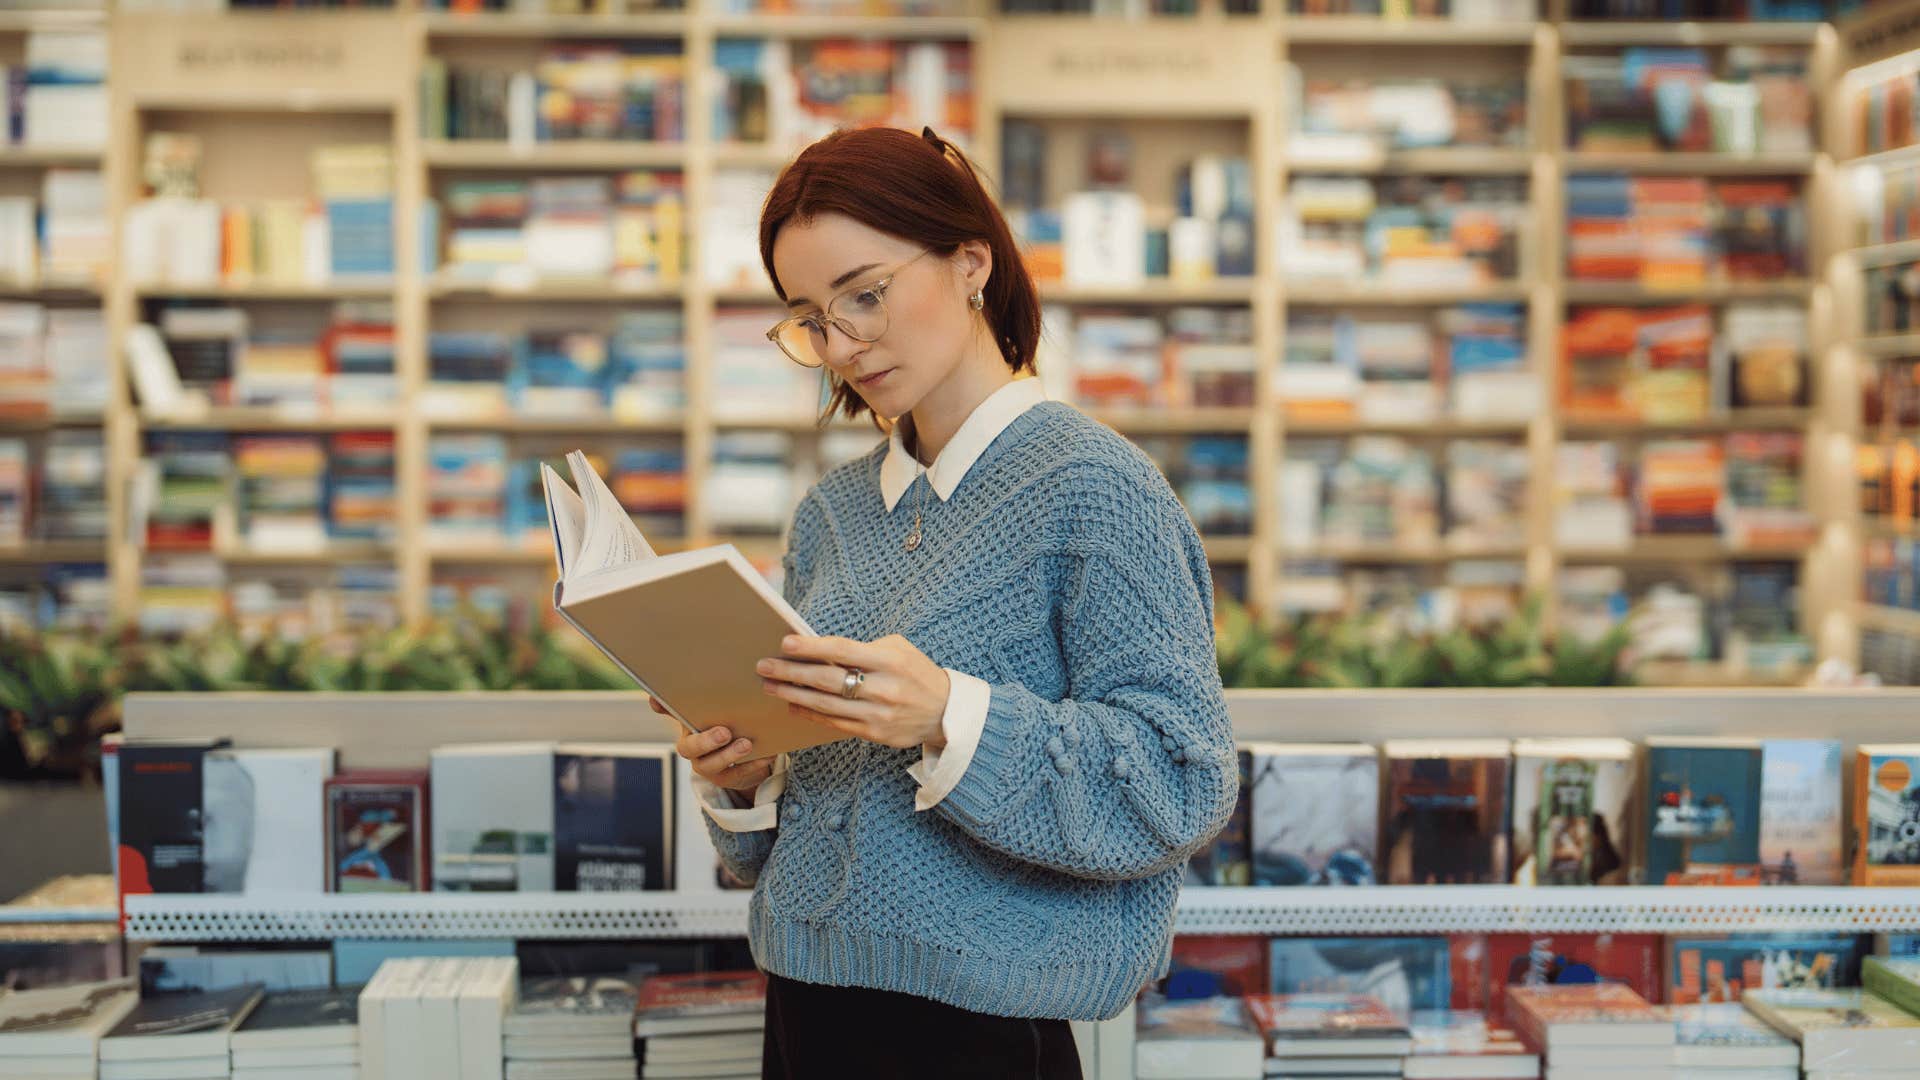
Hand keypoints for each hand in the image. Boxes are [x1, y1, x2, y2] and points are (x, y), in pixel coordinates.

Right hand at [658, 697, 773, 796]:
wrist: (743, 759)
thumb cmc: (729, 726)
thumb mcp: (721, 710)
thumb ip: (712, 694)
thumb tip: (703, 664)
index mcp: (688, 725)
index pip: (669, 712)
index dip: (662, 706)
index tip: (657, 700)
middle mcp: (692, 747)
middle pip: (689, 748)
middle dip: (706, 740)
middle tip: (725, 732)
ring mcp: (706, 765)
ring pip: (711, 765)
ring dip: (729, 754)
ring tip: (746, 744)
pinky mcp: (725, 778)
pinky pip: (735, 775)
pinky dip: (751, 766)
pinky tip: (765, 755)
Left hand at [756, 634, 950, 750]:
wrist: (945, 712)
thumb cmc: (916, 673)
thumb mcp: (898, 650)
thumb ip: (864, 649)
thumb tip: (821, 650)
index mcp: (890, 661)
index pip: (843, 650)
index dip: (812, 647)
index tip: (785, 642)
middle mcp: (883, 688)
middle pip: (828, 680)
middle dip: (792, 672)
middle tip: (765, 666)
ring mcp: (878, 714)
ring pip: (826, 705)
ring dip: (793, 695)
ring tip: (770, 686)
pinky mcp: (873, 733)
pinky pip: (834, 723)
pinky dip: (810, 713)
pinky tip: (793, 705)